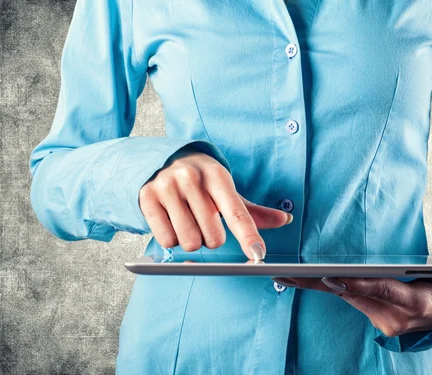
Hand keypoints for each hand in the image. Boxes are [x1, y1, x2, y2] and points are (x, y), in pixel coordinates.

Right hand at [139, 147, 292, 259]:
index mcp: (216, 175)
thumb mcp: (226, 190)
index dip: (248, 236)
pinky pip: (167, 240)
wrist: (160, 161)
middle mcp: (191, 178)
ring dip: (192, 241)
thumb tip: (285, 219)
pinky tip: (171, 222)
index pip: (237, 212)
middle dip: (212, 239)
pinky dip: (172, 239)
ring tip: (187, 221)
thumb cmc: (200, 182)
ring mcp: (167, 187)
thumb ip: (253, 211)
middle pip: (213, 237)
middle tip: (204, 223)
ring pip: (189, 242)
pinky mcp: (146, 199)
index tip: (258, 254)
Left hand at [272, 240, 431, 336]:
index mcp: (419, 304)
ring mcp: (383, 320)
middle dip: (322, 284)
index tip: (334, 278)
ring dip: (317, 287)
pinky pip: (346, 299)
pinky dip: (324, 288)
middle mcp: (396, 317)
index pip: (387, 292)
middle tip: (289, 273)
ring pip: (346, 298)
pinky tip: (300, 279)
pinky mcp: (374, 315)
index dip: (361, 285)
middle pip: (354, 296)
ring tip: (286, 273)